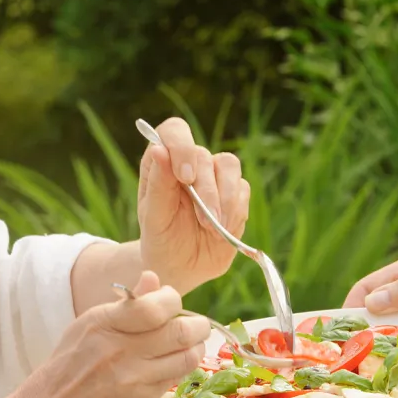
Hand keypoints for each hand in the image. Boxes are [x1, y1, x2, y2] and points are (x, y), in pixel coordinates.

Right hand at [2, 270, 210, 397]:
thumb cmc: (63, 371)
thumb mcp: (85, 328)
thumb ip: (125, 305)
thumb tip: (154, 280)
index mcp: (103, 324)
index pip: (156, 305)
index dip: (173, 300)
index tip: (171, 302)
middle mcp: (120, 350)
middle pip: (181, 331)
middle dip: (197, 326)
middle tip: (195, 326)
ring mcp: (133, 380)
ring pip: (187, 358)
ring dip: (195, 349)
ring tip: (188, 345)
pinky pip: (174, 380)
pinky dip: (178, 370)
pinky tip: (169, 366)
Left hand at [138, 117, 250, 294]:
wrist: (182, 266)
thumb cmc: (161, 239)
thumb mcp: (153, 218)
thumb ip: (158, 185)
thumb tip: (159, 150)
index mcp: (161, 163)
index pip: (173, 131)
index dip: (182, 147)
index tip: (185, 177)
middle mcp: (188, 163)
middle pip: (205, 156)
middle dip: (207, 191)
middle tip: (204, 221)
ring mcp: (213, 176)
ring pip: (230, 166)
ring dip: (225, 199)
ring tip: (214, 228)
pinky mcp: (234, 192)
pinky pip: (243, 189)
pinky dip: (236, 211)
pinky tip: (223, 230)